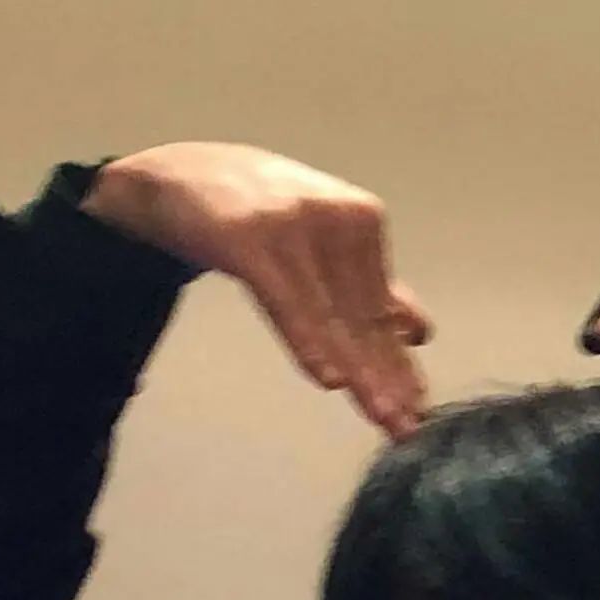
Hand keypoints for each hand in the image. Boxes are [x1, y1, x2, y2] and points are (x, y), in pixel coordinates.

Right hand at [81, 142, 431, 435]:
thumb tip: (415, 329)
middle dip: (386, 376)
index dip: (399, 362)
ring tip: (382, 415)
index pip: (382, 308)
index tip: (418, 408)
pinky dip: (307, 339)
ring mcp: (295, 226)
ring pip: (330, 315)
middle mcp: (338, 220)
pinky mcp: (249, 236)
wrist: (181, 172)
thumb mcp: (321, 240)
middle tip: (405, 426)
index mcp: (362, 221)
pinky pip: (284, 299)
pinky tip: (328, 377)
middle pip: (362, 316)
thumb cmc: (258, 212)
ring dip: (359, 370)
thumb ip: (366, 283)